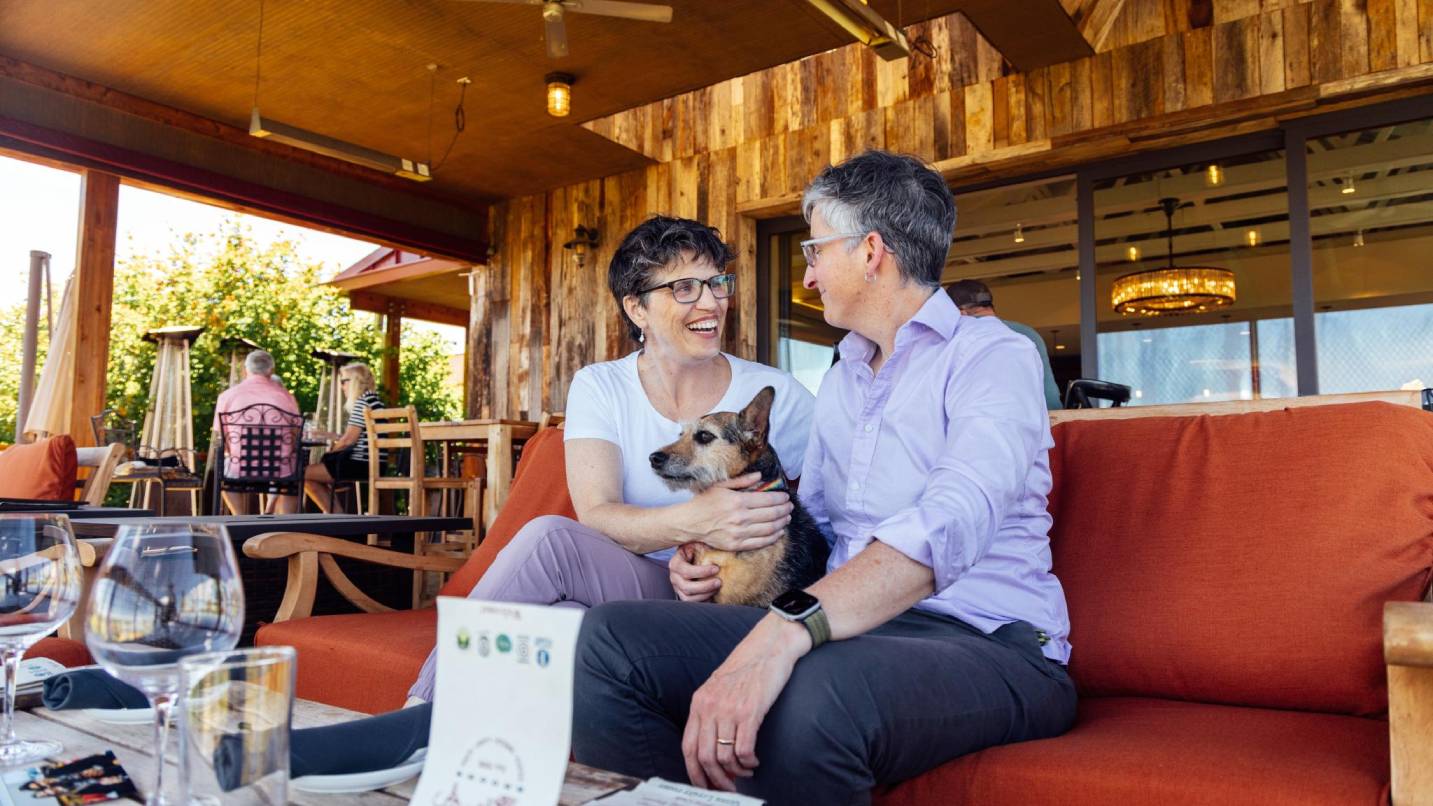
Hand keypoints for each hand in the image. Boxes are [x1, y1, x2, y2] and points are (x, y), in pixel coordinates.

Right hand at [669, 543, 720, 601]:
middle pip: (686, 587)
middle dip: (705, 586)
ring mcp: (678, 588)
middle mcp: (674, 577)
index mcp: (675, 563)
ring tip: (717, 588)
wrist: (694, 557)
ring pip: (688, 598)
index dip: (701, 572)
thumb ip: (706, 545)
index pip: (685, 570)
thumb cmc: (698, 549)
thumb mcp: (699, 544)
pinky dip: (703, 601)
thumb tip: (724, 544)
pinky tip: (713, 595)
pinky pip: (692, 604)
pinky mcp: (684, 596)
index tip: (716, 568)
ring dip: (705, 595)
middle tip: (719, 582)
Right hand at [679, 473, 792, 552]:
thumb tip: (761, 476)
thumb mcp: (721, 486)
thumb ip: (742, 481)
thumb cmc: (704, 502)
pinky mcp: (736, 545)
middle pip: (772, 514)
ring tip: (787, 518)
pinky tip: (779, 532)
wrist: (689, 523)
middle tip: (790, 507)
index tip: (786, 497)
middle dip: (785, 510)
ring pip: (770, 529)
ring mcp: (739, 533)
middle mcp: (740, 517)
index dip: (781, 498)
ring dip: (782, 523)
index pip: (768, 499)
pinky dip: (773, 537)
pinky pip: (761, 542)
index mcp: (738, 501)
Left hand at [682, 616, 810, 790]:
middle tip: (729, 787)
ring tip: (747, 771)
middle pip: (704, 758)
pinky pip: (743, 750)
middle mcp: (709, 707)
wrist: (769, 646)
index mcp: (699, 703)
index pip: (688, 748)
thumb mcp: (718, 687)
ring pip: (724, 758)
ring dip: (737, 772)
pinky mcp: (750, 711)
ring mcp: (729, 709)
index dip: (695, 773)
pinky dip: (749, 762)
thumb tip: (712, 746)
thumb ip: (710, 712)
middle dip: (716, 780)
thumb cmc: (747, 667)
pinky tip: (754, 760)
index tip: (705, 785)